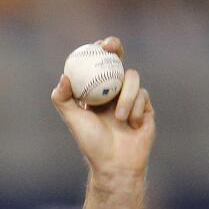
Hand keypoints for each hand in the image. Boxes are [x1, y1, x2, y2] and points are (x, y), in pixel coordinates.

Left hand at [51, 37, 154, 181]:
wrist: (116, 163)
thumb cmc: (91, 143)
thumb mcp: (73, 120)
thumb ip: (63, 99)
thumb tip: (63, 76)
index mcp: (93, 92)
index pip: (95, 65)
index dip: (96, 50)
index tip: (96, 45)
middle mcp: (112, 91)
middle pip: (116, 61)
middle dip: (116, 49)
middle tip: (112, 49)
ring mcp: (130, 97)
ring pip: (132, 78)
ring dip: (126, 96)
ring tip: (118, 117)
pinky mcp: (145, 106)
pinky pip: (143, 96)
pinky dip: (135, 109)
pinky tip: (131, 124)